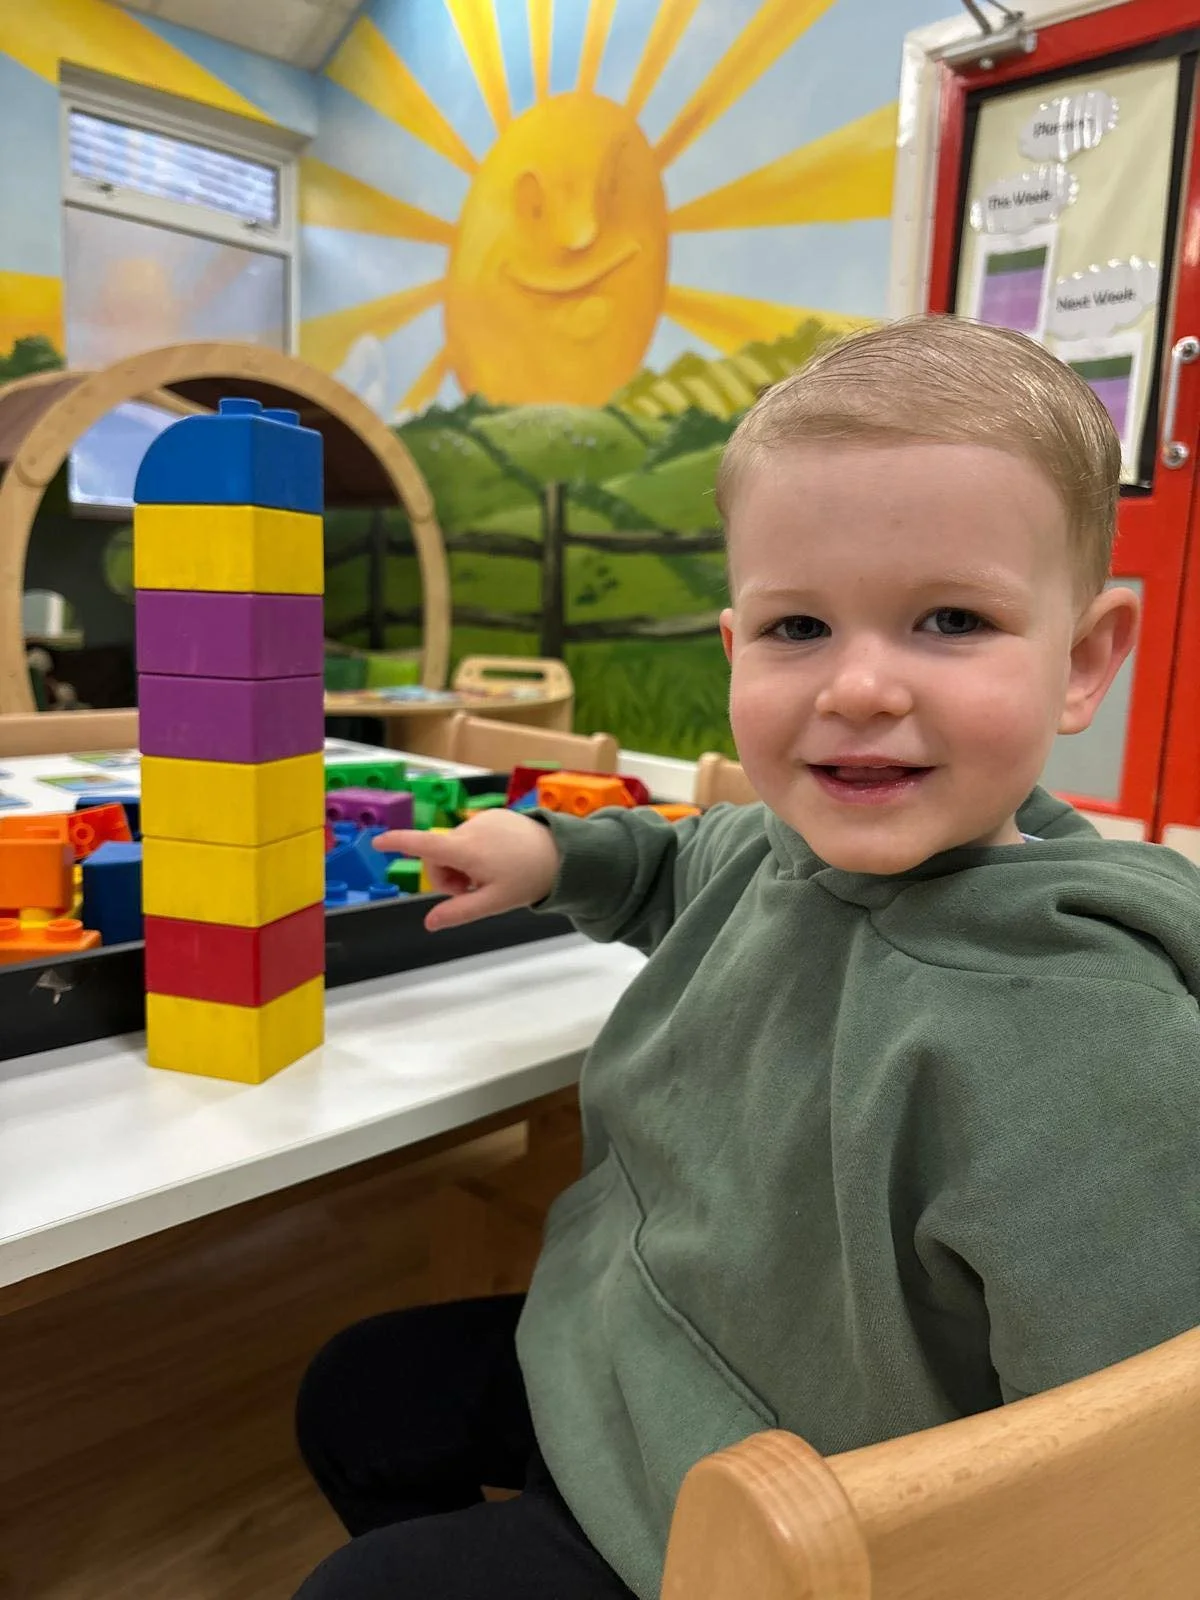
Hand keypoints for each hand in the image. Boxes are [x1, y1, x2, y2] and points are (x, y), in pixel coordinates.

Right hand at [373, 809, 560, 931]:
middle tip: (471, 891)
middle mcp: (470, 829)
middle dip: (446, 875)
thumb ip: (459, 912)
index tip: (377, 841)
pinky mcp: (494, 814)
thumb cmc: (527, 880)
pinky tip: (499, 859)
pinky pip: (471, 835)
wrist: (563, 853)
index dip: (398, 843)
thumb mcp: (493, 902)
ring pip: (454, 846)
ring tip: (490, 875)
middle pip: (438, 855)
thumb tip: (429, 924)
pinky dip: (475, 850)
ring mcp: (482, 819)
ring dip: (462, 864)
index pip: (424, 845)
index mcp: (466, 850)